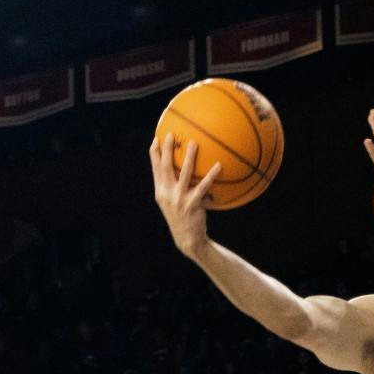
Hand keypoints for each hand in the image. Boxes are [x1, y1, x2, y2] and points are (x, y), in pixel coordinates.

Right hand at [149, 133, 221, 255]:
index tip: (157, 138)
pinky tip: (218, 165)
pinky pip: (203, 186)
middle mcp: (166, 193)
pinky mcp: (192, 204)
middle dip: (167, 149)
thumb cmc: (182, 217)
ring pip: (184, 173)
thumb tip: (181, 168)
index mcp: (160, 191)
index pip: (154, 168)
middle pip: (165, 167)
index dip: (154, 152)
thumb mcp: (172, 202)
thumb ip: (173, 187)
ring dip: (189, 157)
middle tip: (171, 134)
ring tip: (193, 143)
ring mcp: (179, 199)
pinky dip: (211, 175)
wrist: (187, 239)